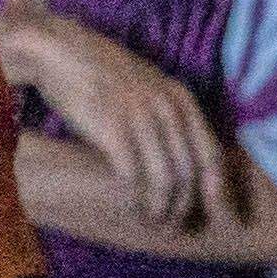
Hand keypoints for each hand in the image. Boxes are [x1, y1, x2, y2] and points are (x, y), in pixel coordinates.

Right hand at [0, 4, 228, 227]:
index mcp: (180, 98)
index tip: (211, 212)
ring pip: (165, 180)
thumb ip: (170, 113)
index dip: (215, 189)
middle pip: (190, 172)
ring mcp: (141, 117)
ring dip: (162, 209)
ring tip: (154, 221)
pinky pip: (134, 177)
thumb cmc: (102, 75)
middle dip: (185, 206)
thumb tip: (185, 154)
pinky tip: (133, 209)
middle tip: (174, 224)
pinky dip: (137, 200)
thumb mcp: (149, 86)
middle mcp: (166, 107)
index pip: (211, 153)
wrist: (61, 53)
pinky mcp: (112, 129)